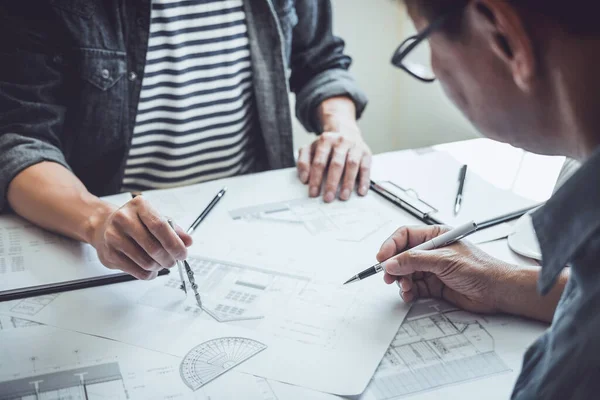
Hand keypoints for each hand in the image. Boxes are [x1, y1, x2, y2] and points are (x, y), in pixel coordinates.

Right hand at [89, 196, 192, 279]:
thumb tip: (188, 241)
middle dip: (169, 259)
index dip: (175, 243)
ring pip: (146, 262)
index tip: (183, 253)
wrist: (104, 226)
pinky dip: (148, 274)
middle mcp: (124, 219)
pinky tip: (151, 270)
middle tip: (174, 261)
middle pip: (154, 247)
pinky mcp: (110, 253)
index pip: (160, 226)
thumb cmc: (134, 222)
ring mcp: (114, 236)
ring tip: (161, 263)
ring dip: (159, 267)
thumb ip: (174, 230)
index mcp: (139, 206)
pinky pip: (136, 271)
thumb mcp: (156, 219)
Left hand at [297, 128, 371, 202]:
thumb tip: (304, 178)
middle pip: (336, 164)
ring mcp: (355, 146)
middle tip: (328, 198)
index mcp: (325, 140)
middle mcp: (341, 141)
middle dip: (332, 183)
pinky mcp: (366, 153)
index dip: (315, 179)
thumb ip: (303, 162)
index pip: (319, 162)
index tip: (313, 193)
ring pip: (352, 165)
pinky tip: (361, 191)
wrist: (346, 132)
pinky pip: (366, 167)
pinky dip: (364, 180)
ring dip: (348, 182)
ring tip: (343, 196)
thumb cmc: (327, 146)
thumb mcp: (311, 149)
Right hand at [377, 225, 515, 313]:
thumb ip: (415, 261)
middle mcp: (432, 252)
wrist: (498, 291)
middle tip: (388, 276)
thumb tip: (392, 262)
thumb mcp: (444, 260)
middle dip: (394, 266)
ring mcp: (432, 269)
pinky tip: (410, 294)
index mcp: (435, 236)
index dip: (391, 246)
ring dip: (401, 281)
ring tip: (404, 287)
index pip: (405, 236)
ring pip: (406, 273)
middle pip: (402, 256)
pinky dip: (408, 291)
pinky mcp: (434, 285)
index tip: (382, 258)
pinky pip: (414, 287)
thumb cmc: (481, 269)